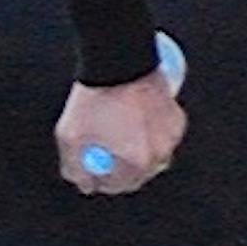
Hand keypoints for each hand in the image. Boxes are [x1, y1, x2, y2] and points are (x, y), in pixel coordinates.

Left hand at [55, 70, 186, 196]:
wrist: (120, 59)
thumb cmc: (93, 96)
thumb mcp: (70, 135)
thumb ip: (74, 166)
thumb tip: (82, 183)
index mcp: (135, 162)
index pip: (117, 185)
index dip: (100, 181)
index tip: (91, 174)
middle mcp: (159, 154)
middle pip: (138, 174)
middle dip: (119, 170)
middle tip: (103, 158)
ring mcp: (171, 137)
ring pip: (151, 155)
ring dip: (136, 152)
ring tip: (117, 131)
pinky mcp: (177, 120)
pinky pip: (161, 136)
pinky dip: (149, 133)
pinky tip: (132, 118)